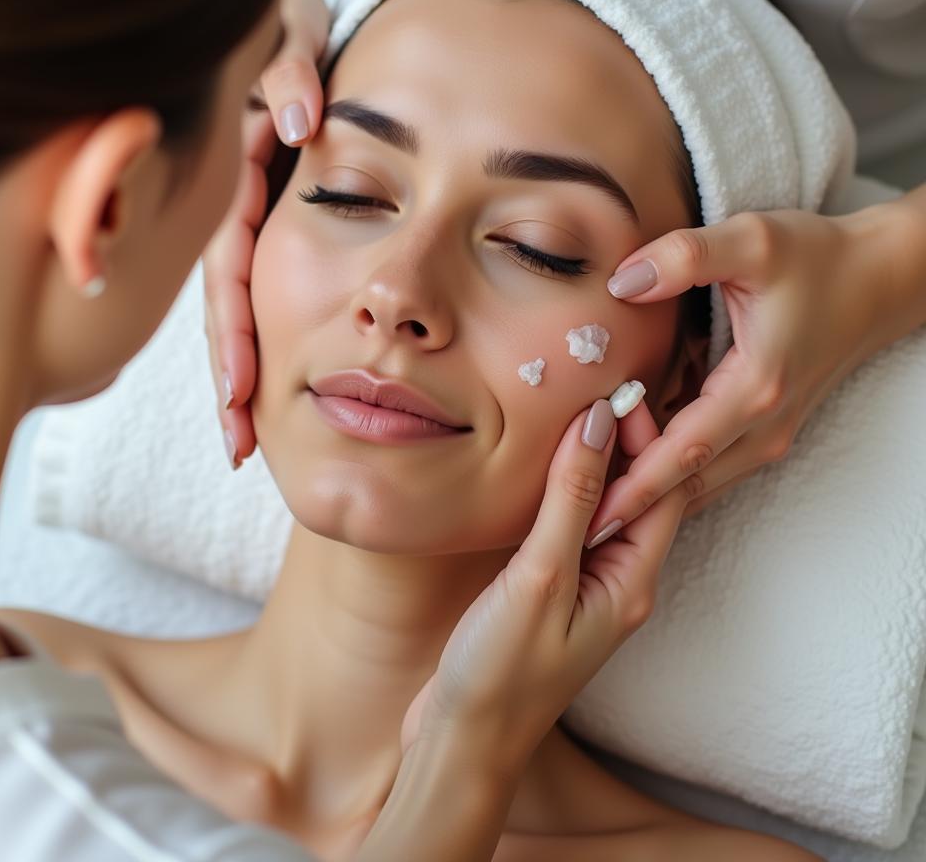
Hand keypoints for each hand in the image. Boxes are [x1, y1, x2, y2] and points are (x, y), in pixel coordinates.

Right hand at [203, 0, 329, 464]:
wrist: (280, 17)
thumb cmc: (286, 26)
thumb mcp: (287, 35)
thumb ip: (288, 72)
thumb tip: (296, 122)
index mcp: (232, 177)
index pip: (230, 266)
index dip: (236, 328)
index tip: (243, 390)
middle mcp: (232, 210)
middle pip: (226, 303)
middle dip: (230, 373)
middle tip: (239, 443)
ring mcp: (245, 222)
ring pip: (235, 307)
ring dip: (238, 371)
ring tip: (243, 435)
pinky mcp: (259, 226)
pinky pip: (255, 291)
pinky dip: (255, 340)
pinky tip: (261, 388)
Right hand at [401, 399, 685, 778]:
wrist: (464, 743)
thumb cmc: (502, 673)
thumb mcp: (540, 577)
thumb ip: (571, 499)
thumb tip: (599, 423)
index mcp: (632, 581)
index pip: (661, 489)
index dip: (651, 435)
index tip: (621, 386)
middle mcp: (618, 581)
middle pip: (640, 494)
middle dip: (629, 440)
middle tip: (601, 383)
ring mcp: (584, 587)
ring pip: (604, 508)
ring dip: (596, 460)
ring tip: (577, 409)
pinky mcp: (550, 591)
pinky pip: (572, 527)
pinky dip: (565, 489)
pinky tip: (545, 466)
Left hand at [586, 206, 896, 540]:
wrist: (876, 278)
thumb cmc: (816, 258)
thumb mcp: (750, 239)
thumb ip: (685, 257)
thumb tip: (622, 283)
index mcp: (756, 389)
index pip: (684, 453)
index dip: (634, 485)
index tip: (589, 515)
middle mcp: (765, 426)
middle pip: (687, 482)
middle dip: (631, 503)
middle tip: (573, 522)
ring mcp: (768, 434)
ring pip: (699, 482)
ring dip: (649, 494)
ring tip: (589, 506)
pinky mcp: (764, 430)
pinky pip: (710, 466)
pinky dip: (669, 474)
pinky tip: (627, 471)